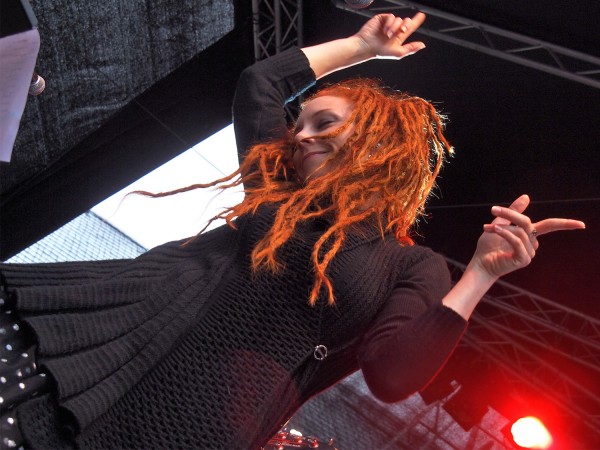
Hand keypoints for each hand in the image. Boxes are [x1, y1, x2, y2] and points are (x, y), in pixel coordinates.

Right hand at [354, 12, 426, 59]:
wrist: (366, 46)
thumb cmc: (380, 51)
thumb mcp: (398, 52)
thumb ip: (410, 48)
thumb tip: (422, 45)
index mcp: (399, 37)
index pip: (410, 27)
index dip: (416, 21)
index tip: (422, 15)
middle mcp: (395, 29)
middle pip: (406, 21)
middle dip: (407, 25)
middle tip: (402, 30)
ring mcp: (389, 23)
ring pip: (399, 19)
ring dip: (395, 27)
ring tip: (388, 35)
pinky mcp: (383, 18)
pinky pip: (391, 17)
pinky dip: (389, 23)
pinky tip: (384, 30)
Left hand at [470, 194, 584, 278]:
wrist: (480, 263)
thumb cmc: (488, 246)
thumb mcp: (500, 224)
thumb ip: (513, 211)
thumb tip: (527, 196)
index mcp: (530, 235)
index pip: (551, 226)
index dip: (566, 224)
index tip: (582, 225)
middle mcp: (532, 244)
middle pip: (529, 223)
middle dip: (512, 214)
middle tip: (493, 209)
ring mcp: (529, 253)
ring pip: (520, 231)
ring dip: (502, 227)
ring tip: (487, 228)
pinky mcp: (523, 260)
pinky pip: (517, 241)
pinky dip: (505, 234)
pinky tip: (493, 230)